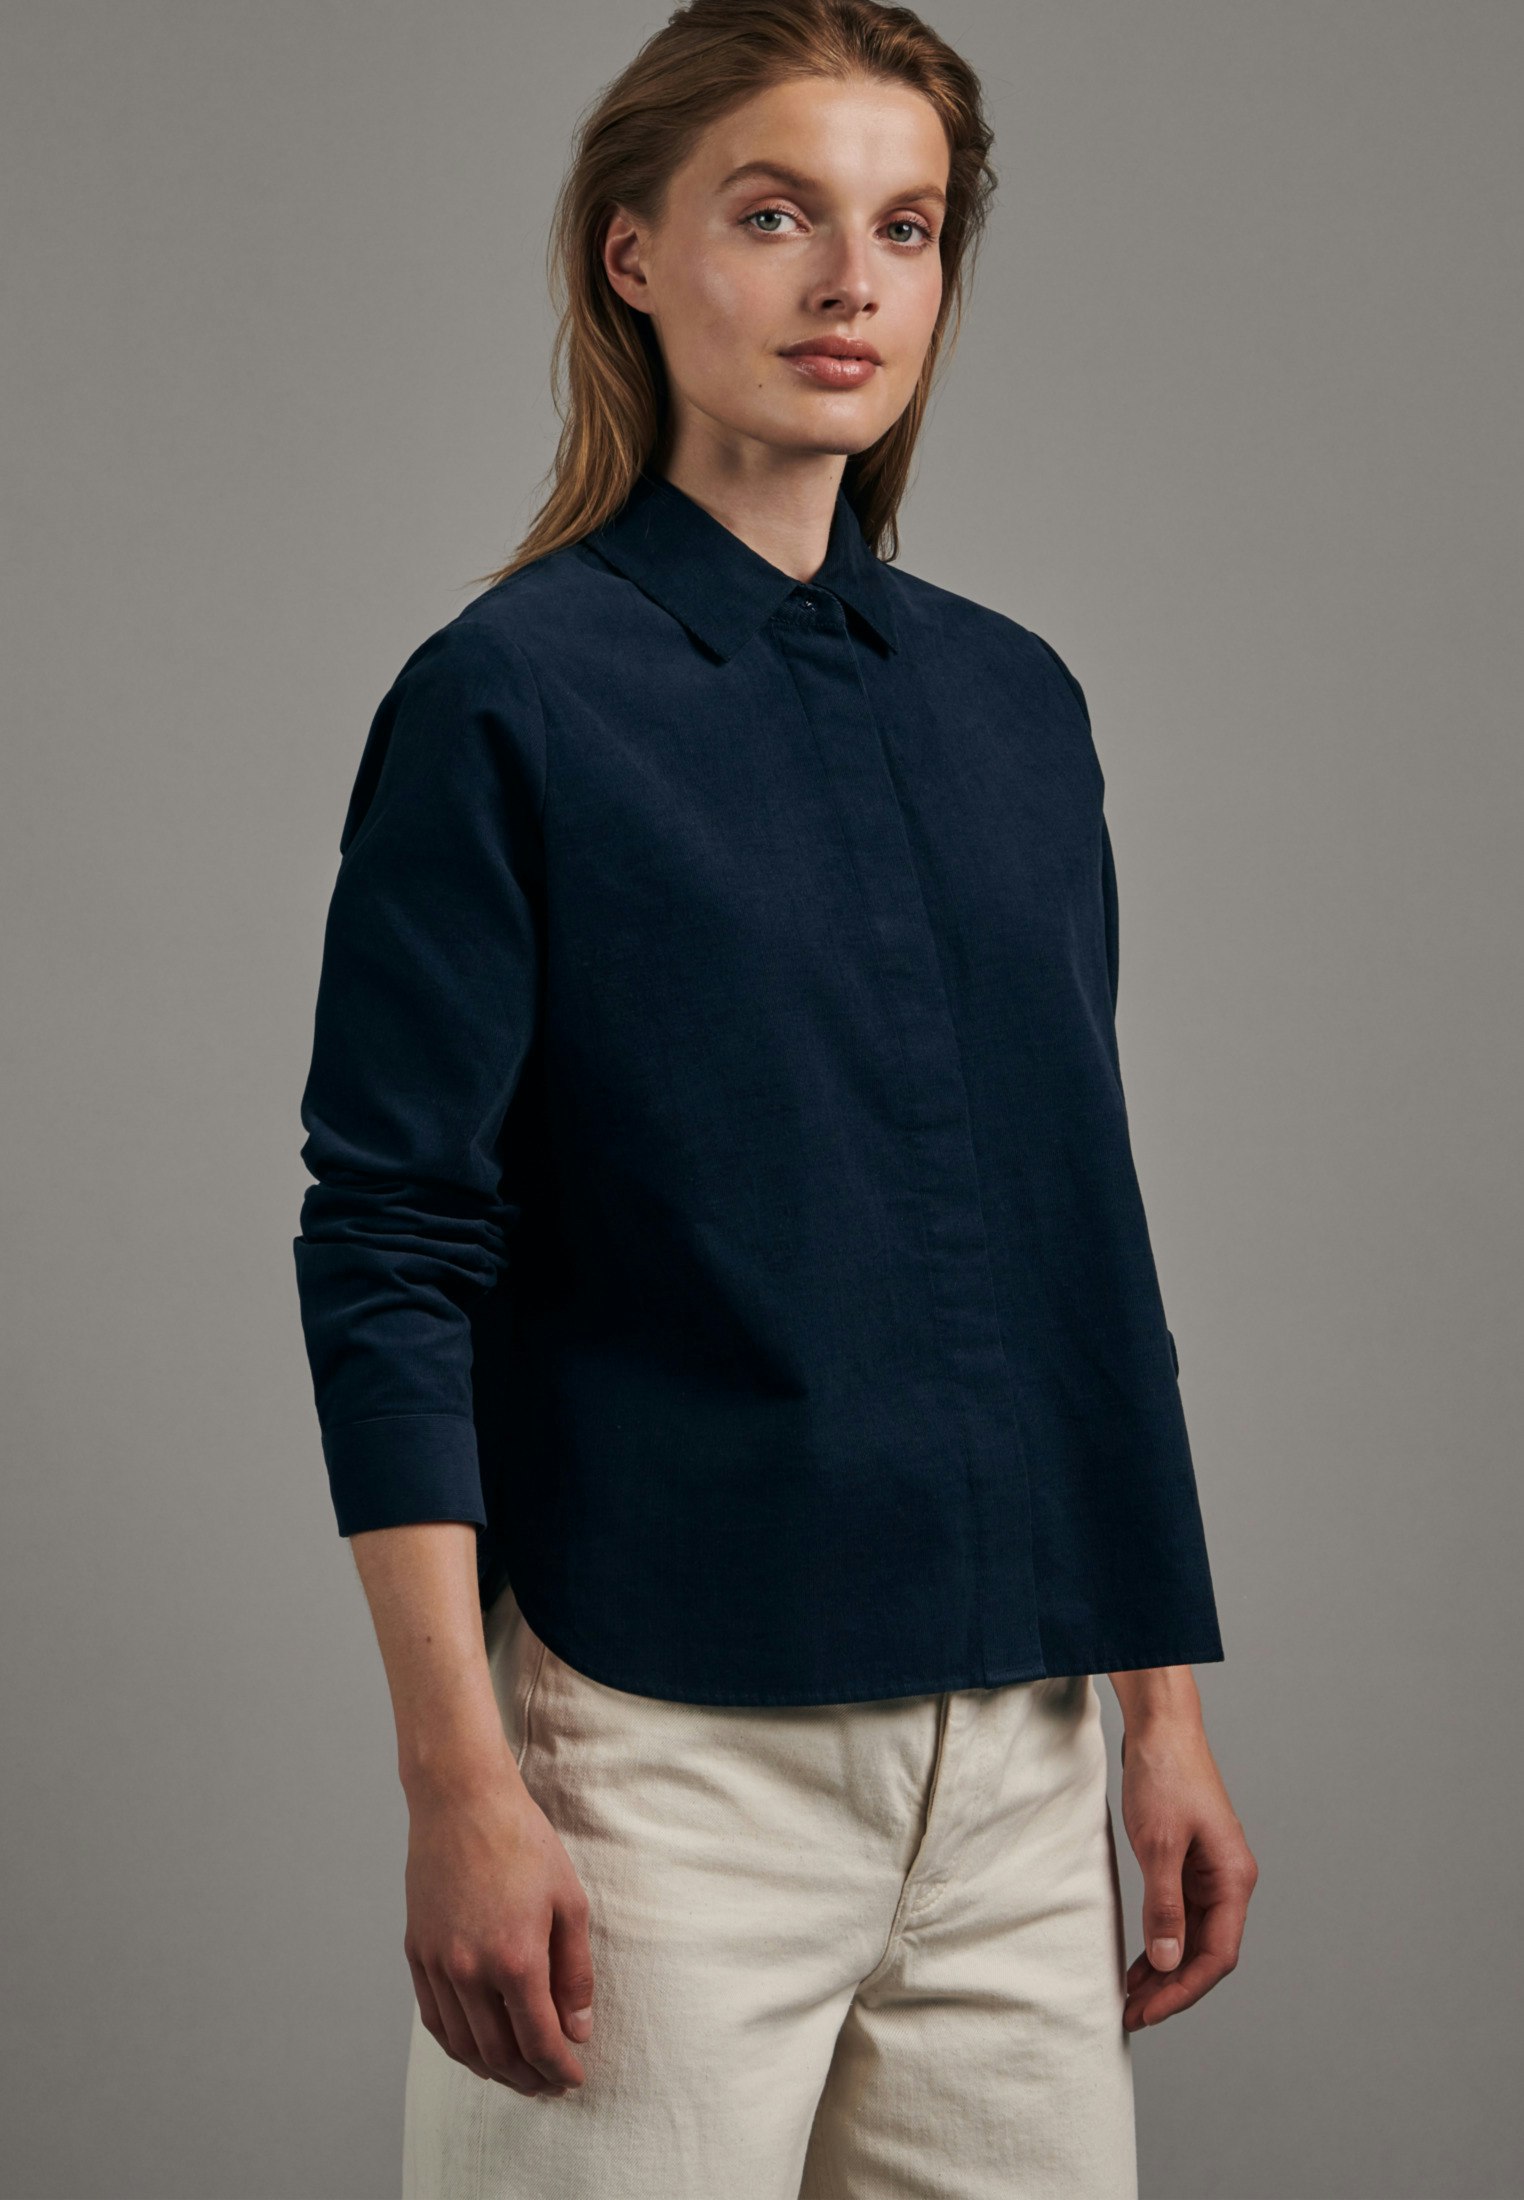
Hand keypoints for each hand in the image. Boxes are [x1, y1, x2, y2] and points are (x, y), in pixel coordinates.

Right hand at [402, 1755, 594, 2096]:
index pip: (539, 2039)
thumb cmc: (523, 1842)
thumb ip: (575, 1971)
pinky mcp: (417, 1952)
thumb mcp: (569, 1901)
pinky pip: (434, 2019)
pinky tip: (476, 2048)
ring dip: (492, 2069)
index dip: (559, 2069)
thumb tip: (578, 2027)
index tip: (574, 2079)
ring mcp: (438, 1964)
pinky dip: (457, 2045)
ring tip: (517, 2074)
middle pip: (499, 2052)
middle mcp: (470, 1971)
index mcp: (515, 1959)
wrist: (461, 1800)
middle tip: (550, 2083)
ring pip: (463, 2044)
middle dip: (529, 2077)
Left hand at [1116, 1709, 1256, 2031]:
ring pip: (1192, 1937)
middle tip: (1132, 2014)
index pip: (1217, 1955)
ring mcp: (1209, 1872)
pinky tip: (1138, 1960)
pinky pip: (1178, 1914)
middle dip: (1172, 1987)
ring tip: (1131, 1997)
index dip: (1183, 1989)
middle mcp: (1228, 1880)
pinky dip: (1159, 1939)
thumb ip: (1164, 1906)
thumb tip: (1168, 1962)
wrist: (1160, 1726)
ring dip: (1164, 1968)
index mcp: (1233, 1878)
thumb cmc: (1165, 1774)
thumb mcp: (1159, 1844)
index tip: (1148, 2011)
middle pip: (1206, 1952)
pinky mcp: (1188, 1862)